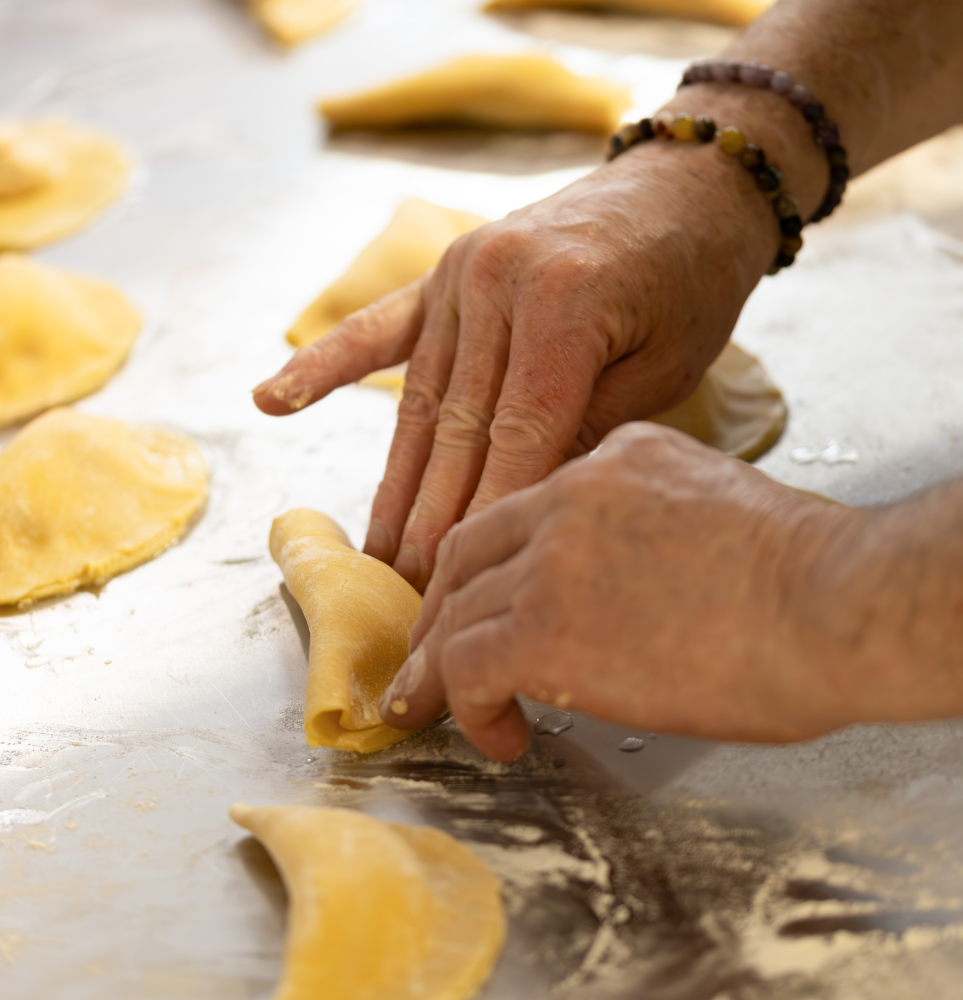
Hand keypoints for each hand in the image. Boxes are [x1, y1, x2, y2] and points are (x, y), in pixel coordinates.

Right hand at [254, 136, 784, 592]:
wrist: (684, 185)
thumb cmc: (690, 283)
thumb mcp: (664, 368)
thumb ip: (584, 430)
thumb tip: (515, 506)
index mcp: (564, 302)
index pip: (518, 435)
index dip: (490, 513)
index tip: (465, 583)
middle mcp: (497, 281)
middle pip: (457, 426)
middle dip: (433, 516)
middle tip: (410, 591)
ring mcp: (461, 273)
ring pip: (420, 399)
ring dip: (397, 480)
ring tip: (374, 550)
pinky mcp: (444, 272)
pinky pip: (379, 329)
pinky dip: (326, 366)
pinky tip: (273, 399)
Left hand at [377, 423, 869, 761]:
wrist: (833, 605)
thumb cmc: (809, 578)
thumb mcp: (717, 506)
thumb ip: (655, 524)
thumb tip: (634, 582)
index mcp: (618, 461)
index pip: (526, 509)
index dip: (495, 562)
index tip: (488, 599)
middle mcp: (571, 496)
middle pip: (472, 550)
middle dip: (444, 606)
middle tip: (435, 652)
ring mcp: (551, 557)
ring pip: (458, 609)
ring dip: (441, 664)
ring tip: (436, 704)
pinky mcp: (542, 626)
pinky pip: (466, 665)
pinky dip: (463, 703)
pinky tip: (496, 735)